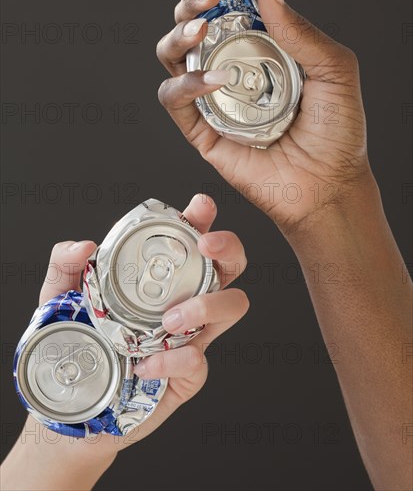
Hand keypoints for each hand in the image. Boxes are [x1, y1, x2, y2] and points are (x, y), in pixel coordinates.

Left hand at [36, 194, 247, 456]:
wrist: (76, 401)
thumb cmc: (78, 340)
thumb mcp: (60, 296)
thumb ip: (65, 264)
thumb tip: (83, 246)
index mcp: (161, 276)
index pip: (191, 239)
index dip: (203, 218)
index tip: (199, 207)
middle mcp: (185, 299)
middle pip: (231, 265)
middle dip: (228, 248)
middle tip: (205, 247)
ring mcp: (192, 335)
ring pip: (232, 306)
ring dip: (208, 304)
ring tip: (169, 320)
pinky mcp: (188, 373)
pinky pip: (199, 360)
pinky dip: (173, 359)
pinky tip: (144, 363)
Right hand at [157, 0, 370, 233]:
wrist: (326, 187)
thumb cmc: (337, 135)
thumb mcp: (334, 71)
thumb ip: (299, 30)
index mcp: (264, 52)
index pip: (233, 9)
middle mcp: (235, 71)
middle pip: (195, 25)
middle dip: (192, 2)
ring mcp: (215, 100)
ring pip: (174, 56)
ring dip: (179, 36)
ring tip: (200, 30)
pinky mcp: (203, 131)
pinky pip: (176, 101)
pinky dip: (185, 85)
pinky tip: (212, 80)